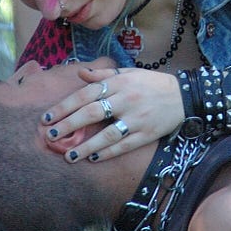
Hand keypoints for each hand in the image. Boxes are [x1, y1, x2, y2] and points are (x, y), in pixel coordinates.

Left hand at [41, 66, 185, 162]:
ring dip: (86, 146)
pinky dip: (108, 152)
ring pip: (107, 134)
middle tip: (50, 136)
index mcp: (119, 83)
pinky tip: (93, 158)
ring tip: (69, 156)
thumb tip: (80, 73)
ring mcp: (137, 118)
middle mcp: (126, 99)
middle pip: (92, 113)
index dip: (64, 106)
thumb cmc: (151, 83)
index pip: (85, 94)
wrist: (184, 95)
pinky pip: (124, 145)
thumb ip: (103, 74)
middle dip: (69, 125)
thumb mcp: (128, 73)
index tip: (47, 118)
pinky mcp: (147, 134)